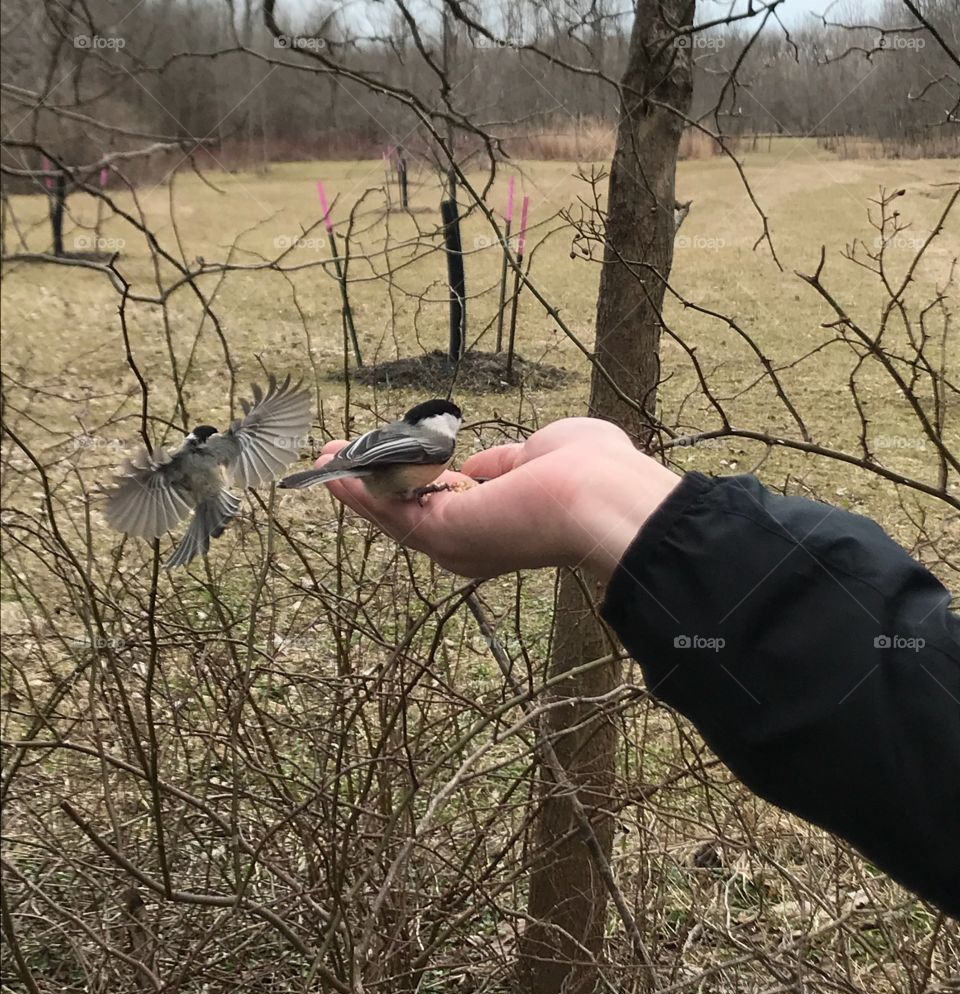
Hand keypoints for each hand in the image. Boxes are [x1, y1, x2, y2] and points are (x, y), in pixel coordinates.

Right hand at [310, 418, 681, 583]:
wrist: (603, 496)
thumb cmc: (590, 470)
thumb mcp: (540, 451)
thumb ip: (506, 461)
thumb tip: (482, 466)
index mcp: (499, 520)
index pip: (445, 504)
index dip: (412, 480)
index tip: (386, 457)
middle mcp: (474, 540)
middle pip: (408, 514)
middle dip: (370, 485)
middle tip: (336, 461)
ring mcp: (458, 542)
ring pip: (393, 515)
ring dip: (355, 486)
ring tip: (323, 463)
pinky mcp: (444, 537)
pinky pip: (392, 513)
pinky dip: (360, 493)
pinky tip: (335, 475)